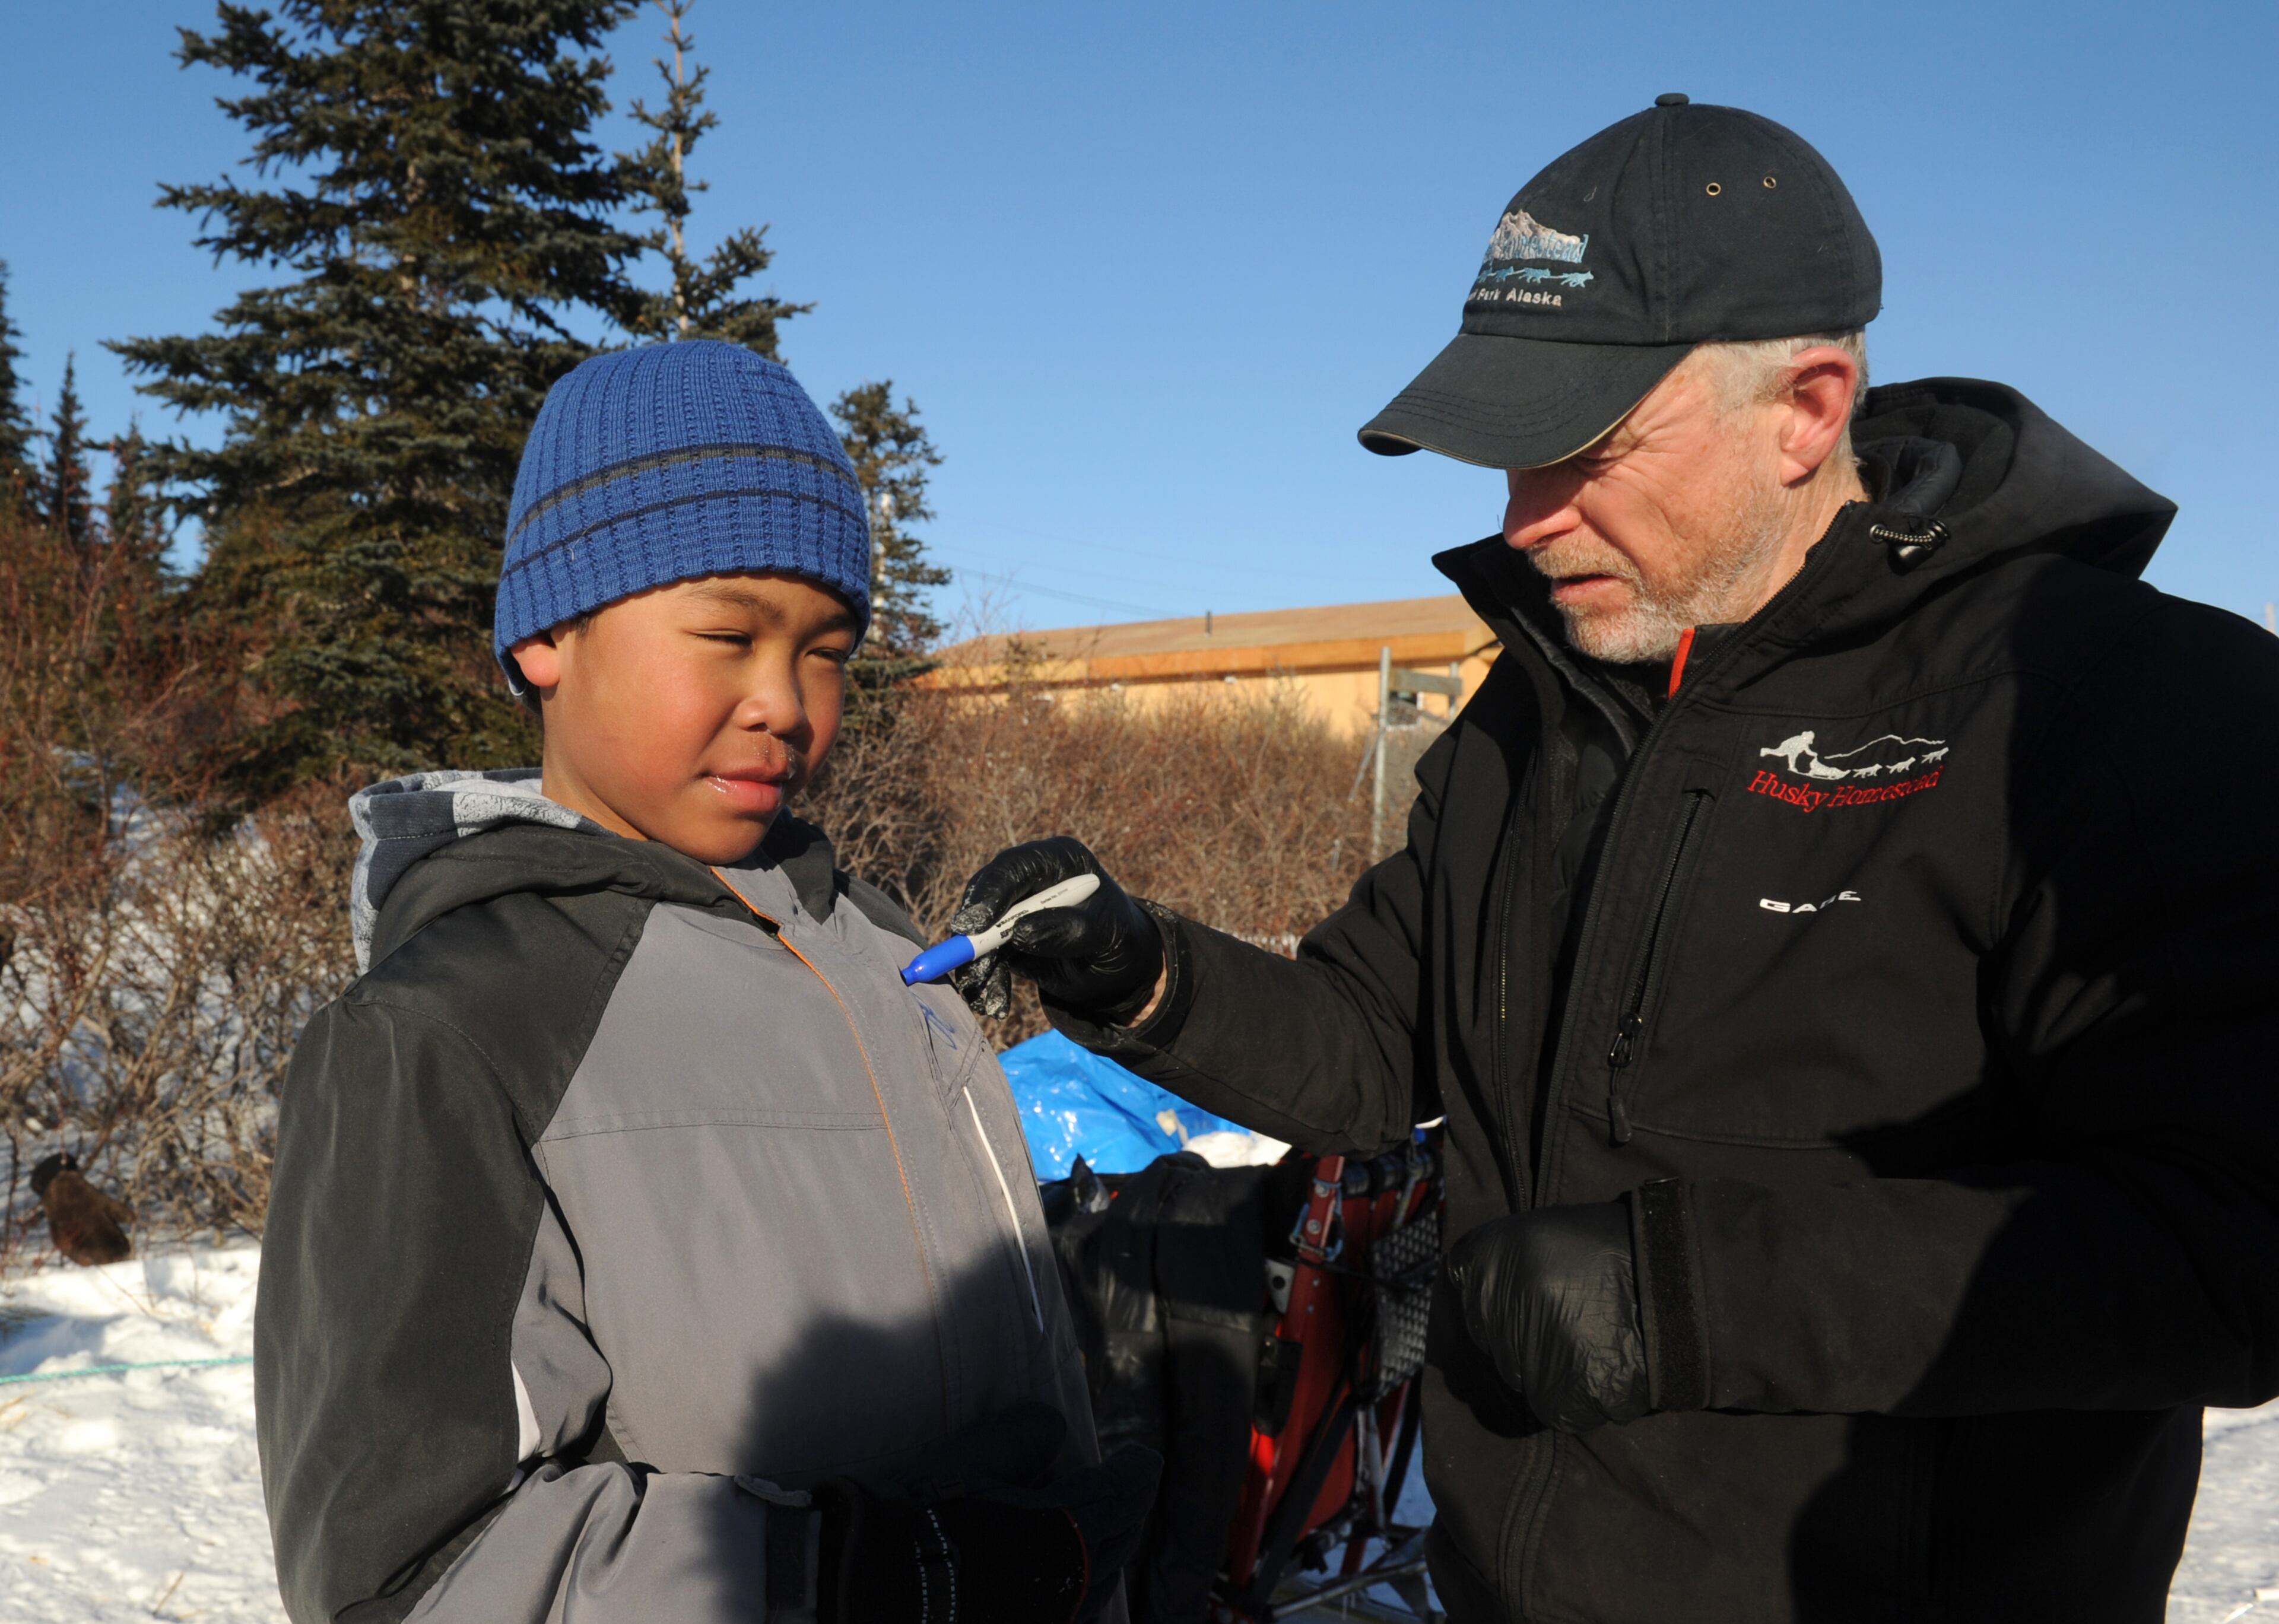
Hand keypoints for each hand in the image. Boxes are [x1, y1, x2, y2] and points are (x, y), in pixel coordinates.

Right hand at [817, 1403, 1159, 1623]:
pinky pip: (1063, 1615)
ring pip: (1094, 1588)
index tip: (1142, 1457)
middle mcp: (1070, 1587)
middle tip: (1114, 1489)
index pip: (1128, 1492)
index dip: (1138, 1470)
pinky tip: (1042, 1578)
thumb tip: (1054, 1430)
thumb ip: (1027, 1434)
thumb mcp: (975, 1454)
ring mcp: (1045, 1622)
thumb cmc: (919, 1511)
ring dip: (1098, 1557)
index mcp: (1070, 1530)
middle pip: (1119, 1544)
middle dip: (1122, 1512)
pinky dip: (1067, 1592)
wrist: (860, 1584)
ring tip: (1080, 1535)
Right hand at [948, 838, 1163, 1023]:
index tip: (973, 926)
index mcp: (1058, 860)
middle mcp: (1031, 878)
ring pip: (980, 932)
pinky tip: (995, 1005)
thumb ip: (1068, 929)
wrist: (1121, 970)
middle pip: (985, 897)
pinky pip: (986, 957)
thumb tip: (1020, 932)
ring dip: (977, 967)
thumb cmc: (1121, 941)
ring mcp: (1015, 908)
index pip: (1014, 868)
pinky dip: (986, 980)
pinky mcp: (1006, 938)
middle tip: (968, 967)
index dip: (990, 894)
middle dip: (975, 937)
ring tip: (987, 1001)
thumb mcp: (1105, 935)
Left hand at [1442, 1203, 1649, 1432]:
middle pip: (1488, 1336)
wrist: (1686, 1282)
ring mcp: (1524, 1351)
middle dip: (1519, 1332)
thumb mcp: (1547, 1232)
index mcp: (1491, 1253)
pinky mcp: (1557, 1394)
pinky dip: (1575, 1396)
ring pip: (1517, 1375)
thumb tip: (1471, 1295)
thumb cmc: (1619, 1253)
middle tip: (1570, 1318)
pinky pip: (1550, 1405)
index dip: (1490, 1292)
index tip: (1519, 1294)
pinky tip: (1604, 1367)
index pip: (1460, 1282)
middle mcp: (1496, 1302)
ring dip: (1547, 1366)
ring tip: (1593, 1340)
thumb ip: (1504, 1262)